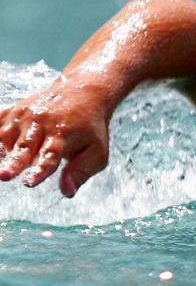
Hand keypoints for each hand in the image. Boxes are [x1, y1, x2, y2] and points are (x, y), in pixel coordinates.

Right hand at [0, 81, 110, 196]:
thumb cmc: (90, 130)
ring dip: (0, 150)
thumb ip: (80, 172)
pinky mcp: (13, 111)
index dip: (40, 170)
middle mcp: (42, 124)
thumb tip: (67, 193)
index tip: (30, 182)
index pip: (50, 157)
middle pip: (25, 148)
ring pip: (6, 136)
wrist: (83, 93)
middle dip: (13, 162)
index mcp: (63, 135)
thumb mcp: (96, 152)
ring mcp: (25, 116)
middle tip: (3, 176)